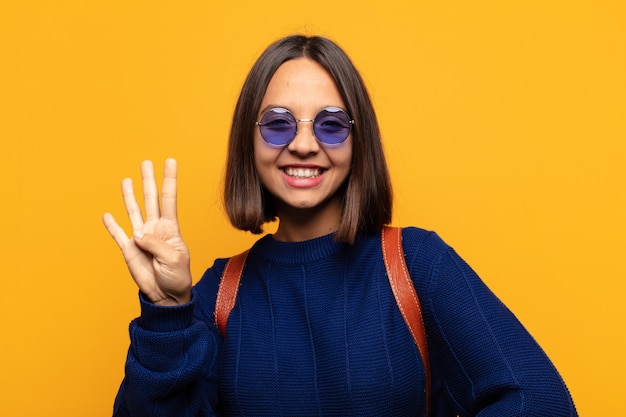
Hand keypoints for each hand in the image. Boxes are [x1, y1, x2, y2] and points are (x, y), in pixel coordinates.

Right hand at [103, 159, 191, 305]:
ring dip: (129, 196)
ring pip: (134, 211)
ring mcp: (141, 238)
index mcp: (170, 228)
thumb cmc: (176, 276)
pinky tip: (107, 214)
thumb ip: (155, 244)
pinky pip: (118, 234)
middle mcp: (155, 228)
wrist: (166, 295)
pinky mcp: (128, 250)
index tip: (171, 161)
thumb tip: (137, 234)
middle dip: (148, 180)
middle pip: (150, 199)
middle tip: (146, 162)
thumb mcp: (173, 259)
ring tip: (126, 180)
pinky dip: (112, 225)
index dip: (170, 180)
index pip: (169, 198)